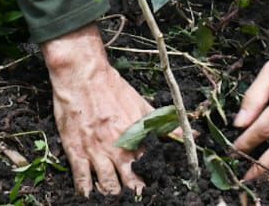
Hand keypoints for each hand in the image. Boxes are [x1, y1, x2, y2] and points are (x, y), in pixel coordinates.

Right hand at [43, 24, 152, 195]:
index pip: (150, 168)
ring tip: (114, 198)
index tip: (154, 186)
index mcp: (136, 138)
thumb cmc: (113, 88)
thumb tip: (192, 135)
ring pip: (107, 186)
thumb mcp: (142, 104)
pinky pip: (82, 180)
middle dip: (134, 193)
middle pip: (129, 183)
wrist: (83, 76)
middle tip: (135, 198)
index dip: (152, 180)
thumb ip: (165, 124)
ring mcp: (96, 152)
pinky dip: (86, 191)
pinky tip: (90, 195)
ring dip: (111, 195)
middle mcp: (118, 149)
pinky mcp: (76, 151)